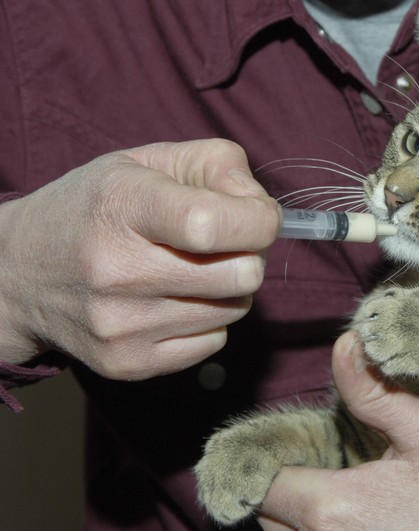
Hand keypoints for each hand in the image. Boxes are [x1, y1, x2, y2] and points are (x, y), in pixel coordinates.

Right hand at [0, 139, 279, 377]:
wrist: (17, 274)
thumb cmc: (95, 209)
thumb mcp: (145, 161)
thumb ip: (218, 165)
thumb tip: (265, 208)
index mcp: (122, 206)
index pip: (211, 224)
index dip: (258, 221)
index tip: (261, 217)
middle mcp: (117, 270)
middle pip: (242, 274)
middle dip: (250, 254)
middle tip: (227, 243)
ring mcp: (121, 324)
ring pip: (235, 309)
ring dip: (229, 287)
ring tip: (192, 269)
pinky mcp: (128, 363)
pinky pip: (215, 342)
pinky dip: (209, 319)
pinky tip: (176, 299)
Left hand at [258, 331, 418, 530]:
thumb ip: (374, 393)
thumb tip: (344, 345)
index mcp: (336, 506)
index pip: (265, 485)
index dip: (268, 462)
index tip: (290, 448)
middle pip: (270, 518)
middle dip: (282, 490)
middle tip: (317, 465)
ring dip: (297, 518)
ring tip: (337, 494)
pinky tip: (357, 520)